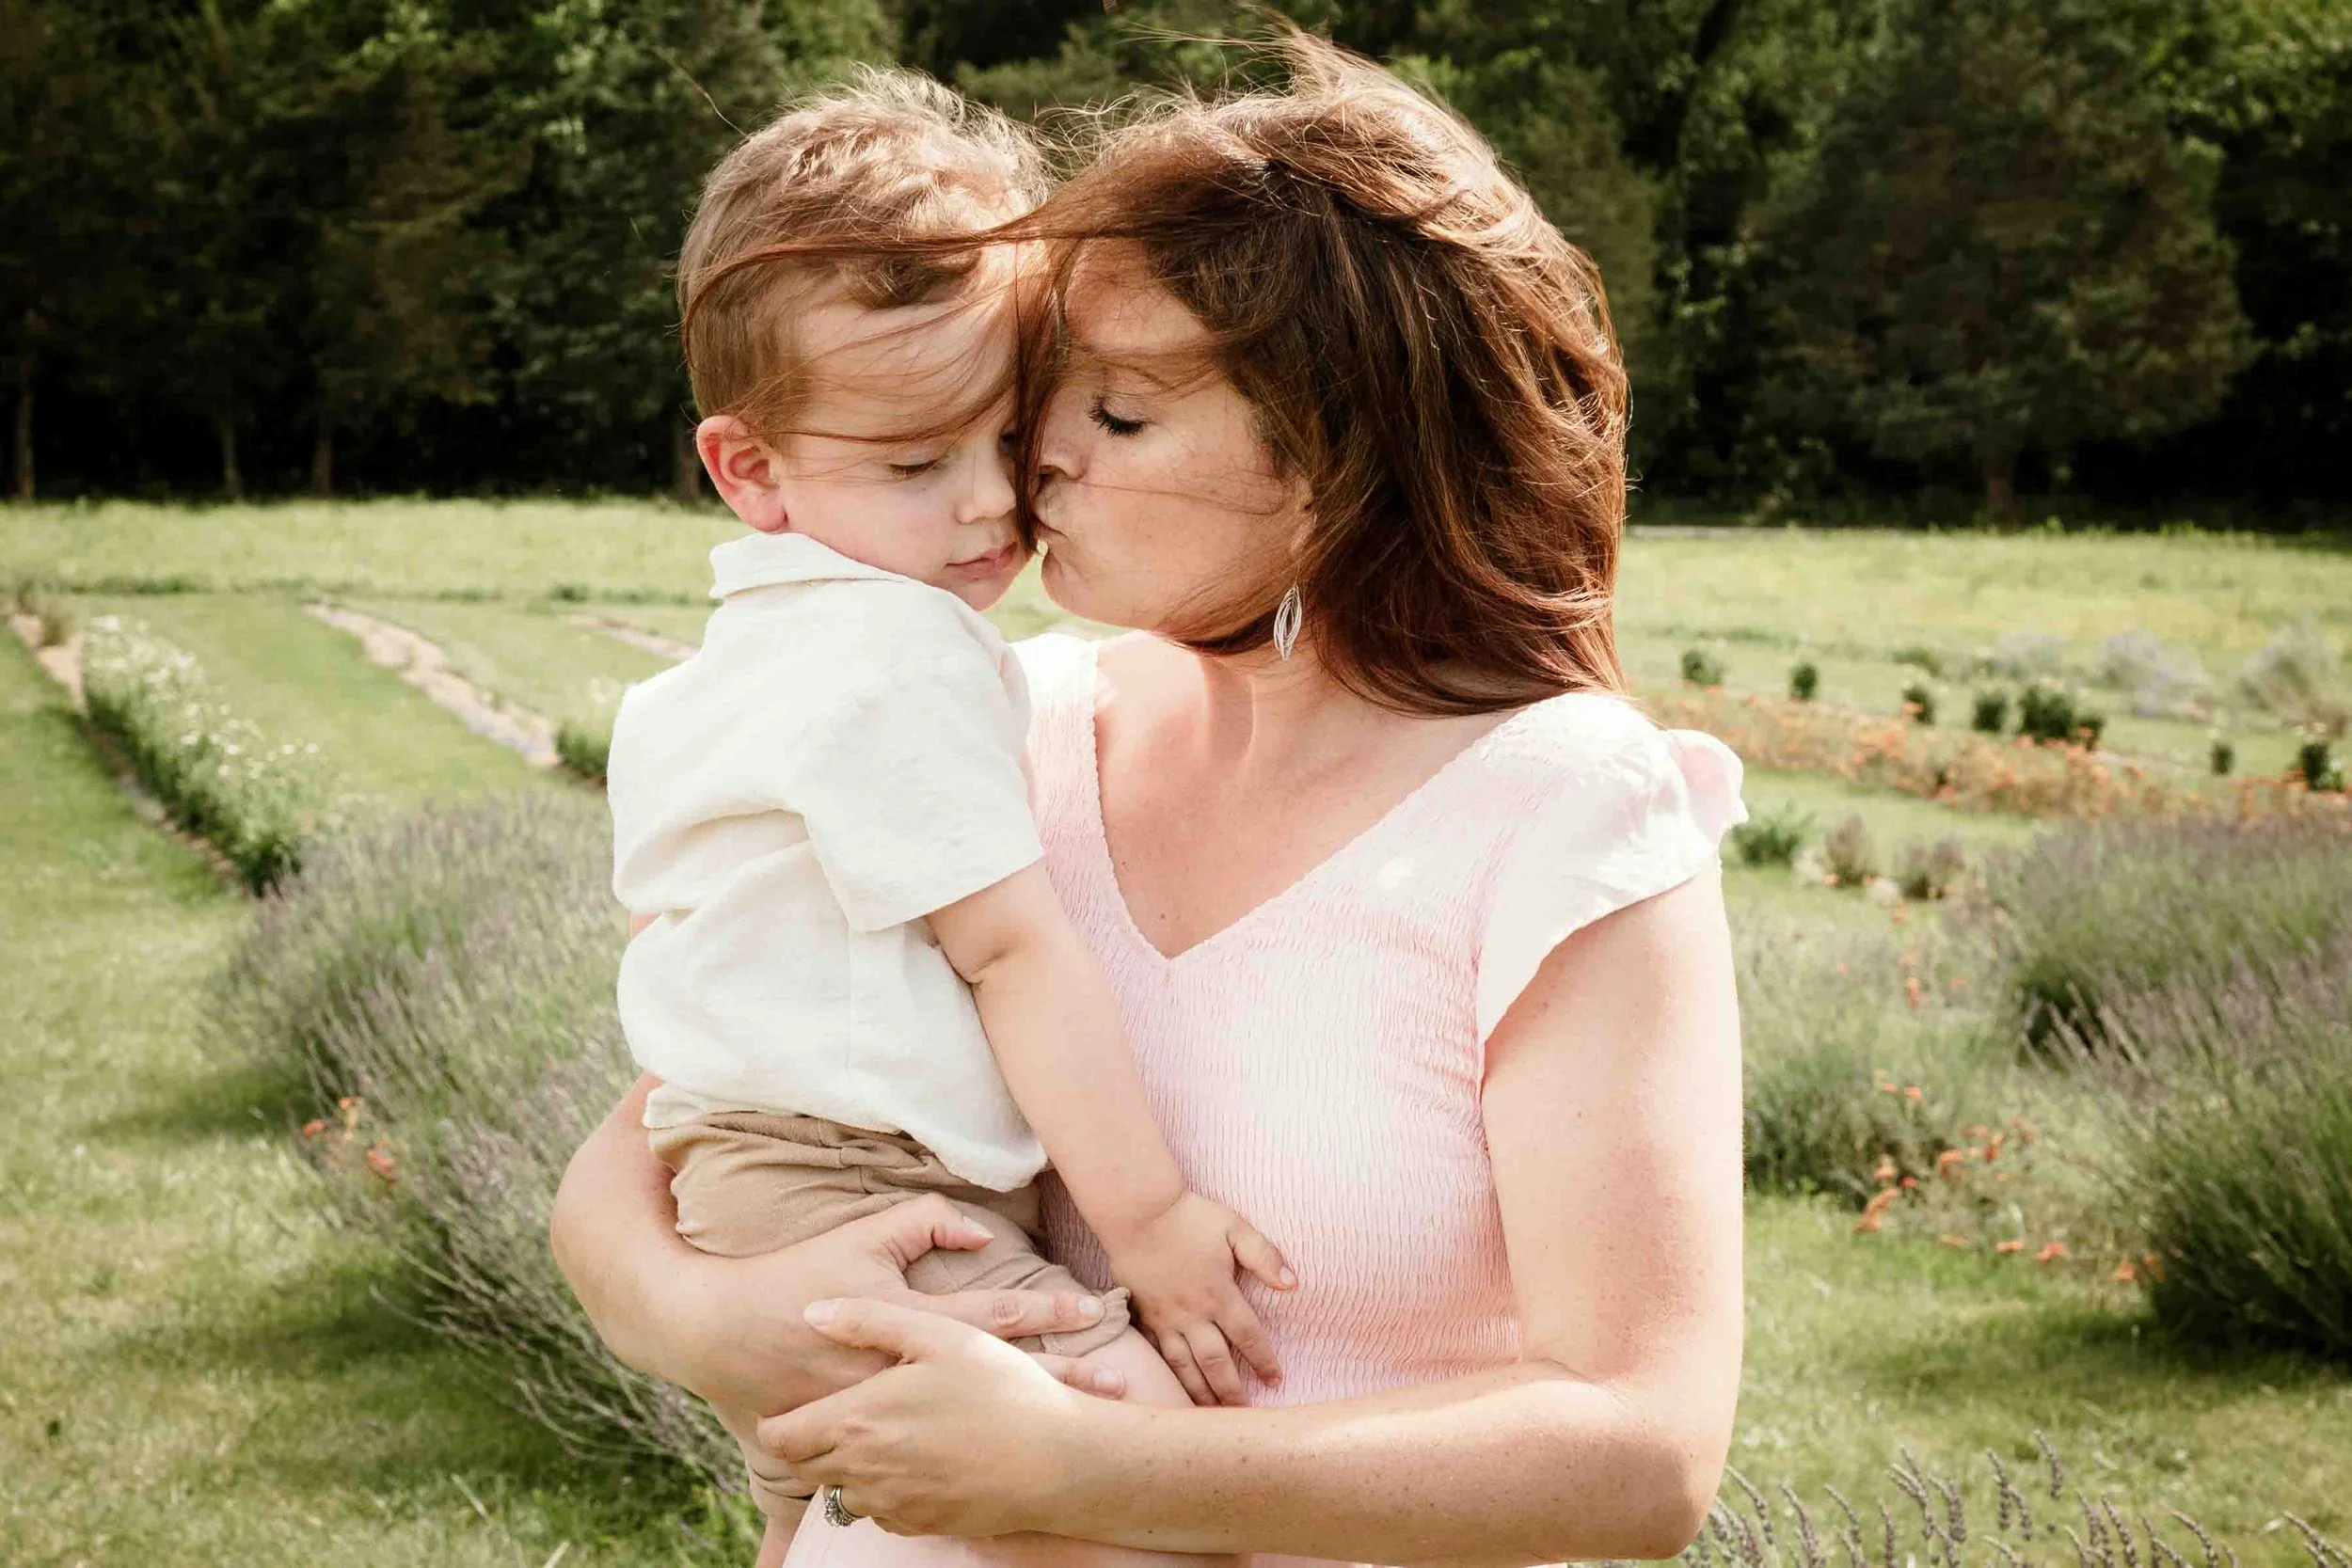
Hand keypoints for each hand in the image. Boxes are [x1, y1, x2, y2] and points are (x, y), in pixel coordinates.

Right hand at [675, 1195, 1131, 1440]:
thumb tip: (983, 1234)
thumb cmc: (799, 1276)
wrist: (724, 1332)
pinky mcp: (866, 1436)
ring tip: (1081, 1435)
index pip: (995, 1318)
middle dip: (1061, 1383)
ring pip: (971, 1426)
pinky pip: (924, 1455)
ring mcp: (888, 1411)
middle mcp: (907, 1373)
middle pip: (998, 1381)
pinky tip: (1005, 1473)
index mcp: (910, 1322)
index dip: (1048, 1316)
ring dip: (1025, 1427)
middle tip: (1118, 1387)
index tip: (1095, 1314)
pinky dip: (968, 1463)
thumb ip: (925, 1223)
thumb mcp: (863, 1237)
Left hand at [761, 1297, 1116, 1538]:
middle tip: (838, 1413)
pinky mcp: (921, 1524)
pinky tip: (917, 1459)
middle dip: (812, 1444)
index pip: (782, 1437)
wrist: (1057, 1458)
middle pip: (806, 1468)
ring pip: (843, 1493)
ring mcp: (892, 1505)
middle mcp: (864, 1472)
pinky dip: (886, 1489)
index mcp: (858, 1421)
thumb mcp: (937, 1335)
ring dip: (851, 1468)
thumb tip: (813, 1311)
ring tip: (885, 1434)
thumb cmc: (999, 1389)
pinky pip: (882, 1512)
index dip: (776, 1422)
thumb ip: (868, 1320)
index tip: (788, 1406)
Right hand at [1101, 1192, 1294, 1406]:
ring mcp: (1165, 1318)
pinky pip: (1157, 1355)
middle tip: (1244, 1414)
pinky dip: (1166, 1376)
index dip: (1264, 1361)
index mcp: (1219, 1293)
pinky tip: (1171, 1390)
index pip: (1248, 1336)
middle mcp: (1193, 1313)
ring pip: (1184, 1366)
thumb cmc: (1188, 1217)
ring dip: (1199, 1393)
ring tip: (1210, 1416)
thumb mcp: (1234, 1227)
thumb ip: (1264, 1255)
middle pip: (1216, 1362)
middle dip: (1232, 1391)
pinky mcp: (1144, 1316)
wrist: (1136, 1212)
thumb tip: (1293, 1283)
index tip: (1276, 1380)